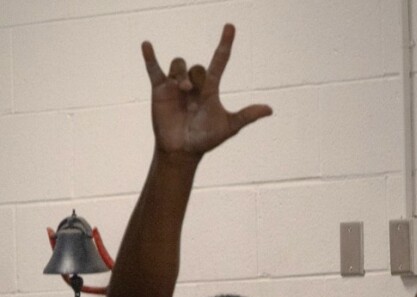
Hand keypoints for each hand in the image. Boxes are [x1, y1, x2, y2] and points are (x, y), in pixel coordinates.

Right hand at [141, 23, 271, 158]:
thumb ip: (246, 116)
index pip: (220, 61)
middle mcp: (195, 84)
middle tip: (192, 90)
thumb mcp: (228, 127)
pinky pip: (154, 69)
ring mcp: (176, 85)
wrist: (183, 150)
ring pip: (179, 64)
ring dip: (180, 73)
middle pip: (197, 66)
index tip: (230, 27)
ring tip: (181, 89)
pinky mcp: (160, 90)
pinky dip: (150, 57)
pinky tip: (147, 45)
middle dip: (196, 75)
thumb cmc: (206, 138)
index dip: (225, 44)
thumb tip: (270, 109)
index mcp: (211, 88)